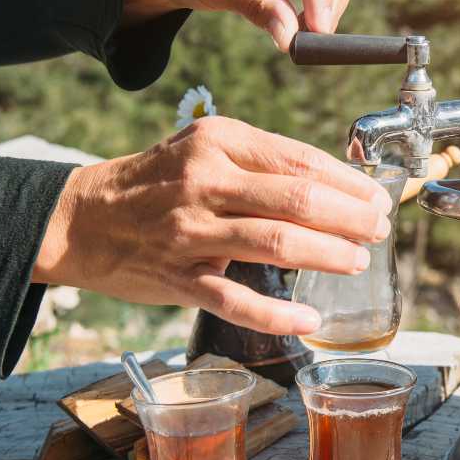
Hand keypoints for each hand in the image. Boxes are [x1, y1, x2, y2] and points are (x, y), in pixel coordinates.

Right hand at [32, 117, 391, 334]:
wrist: (81, 218)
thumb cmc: (156, 182)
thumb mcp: (203, 149)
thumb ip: (260, 161)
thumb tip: (332, 183)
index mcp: (219, 141)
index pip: (299, 159)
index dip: (347, 183)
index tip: (376, 197)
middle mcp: (205, 181)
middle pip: (297, 199)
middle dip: (349, 217)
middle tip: (379, 230)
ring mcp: (189, 231)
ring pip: (275, 242)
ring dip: (327, 255)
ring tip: (357, 261)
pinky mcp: (177, 277)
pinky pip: (235, 298)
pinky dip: (277, 313)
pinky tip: (309, 318)